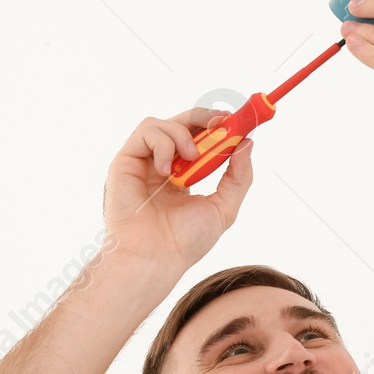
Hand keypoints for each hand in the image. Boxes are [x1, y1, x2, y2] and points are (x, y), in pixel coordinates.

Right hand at [102, 109, 253, 270]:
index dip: (216, 125)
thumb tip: (247, 143)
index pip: (199, 138)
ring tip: (193, 157)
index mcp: (183, 175)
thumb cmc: (185, 241)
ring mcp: (143, 162)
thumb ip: (238, 177)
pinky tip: (167, 171)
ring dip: (183, 133)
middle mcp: (162, 165)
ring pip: (162, 123)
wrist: (156, 257)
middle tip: (222, 120)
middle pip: (181, 123)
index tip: (235, 120)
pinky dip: (162, 144)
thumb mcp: (224, 207)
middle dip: (204, 116)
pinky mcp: (125, 161)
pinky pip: (145, 133)